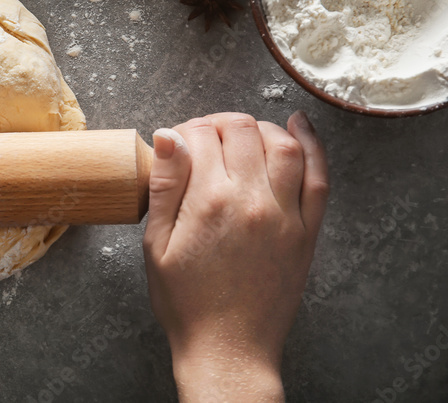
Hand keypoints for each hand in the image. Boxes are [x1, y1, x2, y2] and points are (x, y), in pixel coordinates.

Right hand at [143, 112, 328, 402]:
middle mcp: (252, 201)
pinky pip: (318, 177)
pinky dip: (312, 146)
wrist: (227, 349)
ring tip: (241, 135)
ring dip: (260, 128)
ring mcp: (286, 215)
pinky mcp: (307, 231)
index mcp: (209, 202)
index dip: (185, 131)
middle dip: (218, 124)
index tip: (178, 142)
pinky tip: (299, 127)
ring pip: (282, 144)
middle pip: (242, 131)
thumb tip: (168, 136)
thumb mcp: (156, 244)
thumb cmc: (186, 302)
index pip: (201, 136)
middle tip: (204, 138)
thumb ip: (164, 185)